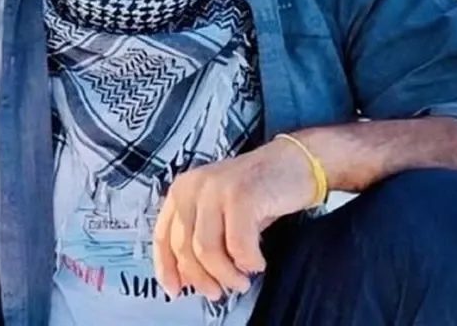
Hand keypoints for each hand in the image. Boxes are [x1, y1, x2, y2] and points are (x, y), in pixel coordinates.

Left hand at [151, 139, 318, 300]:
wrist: (295, 164)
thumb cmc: (259, 193)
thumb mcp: (221, 215)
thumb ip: (200, 239)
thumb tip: (187, 277)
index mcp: (182, 190)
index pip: (161, 235)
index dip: (166, 267)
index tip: (175, 290)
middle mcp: (194, 186)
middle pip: (183, 247)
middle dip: (202, 278)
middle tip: (219, 291)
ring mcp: (216, 188)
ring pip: (207, 249)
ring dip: (226, 274)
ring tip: (242, 280)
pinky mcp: (241, 195)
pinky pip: (237, 245)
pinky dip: (248, 261)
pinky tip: (257, 262)